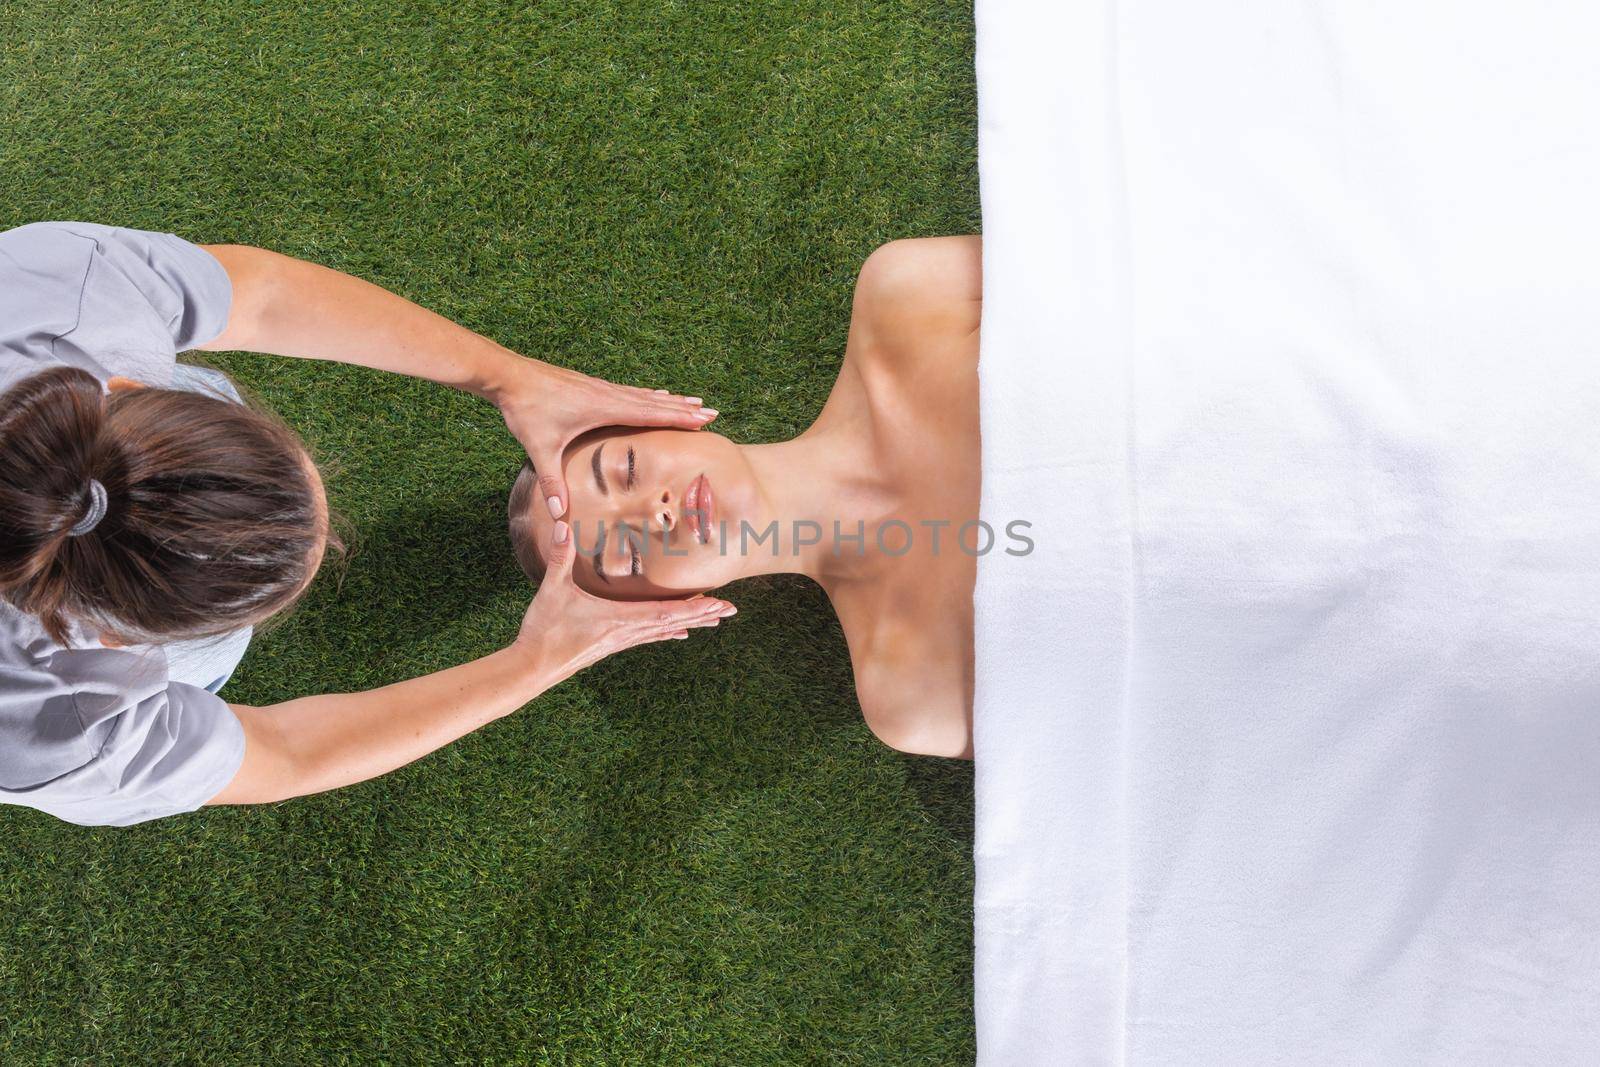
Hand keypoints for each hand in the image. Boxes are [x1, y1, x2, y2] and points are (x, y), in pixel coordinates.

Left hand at [497, 360, 716, 519]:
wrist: (508, 375)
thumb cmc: (526, 410)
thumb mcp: (540, 449)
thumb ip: (553, 482)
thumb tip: (560, 516)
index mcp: (603, 407)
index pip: (650, 414)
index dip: (679, 417)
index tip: (704, 418)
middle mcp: (608, 394)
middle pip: (655, 403)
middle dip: (684, 409)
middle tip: (712, 412)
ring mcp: (600, 387)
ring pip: (644, 395)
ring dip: (669, 400)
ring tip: (692, 402)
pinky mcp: (590, 385)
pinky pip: (628, 391)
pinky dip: (647, 395)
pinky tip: (652, 395)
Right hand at [512, 520, 736, 682]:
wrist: (532, 668)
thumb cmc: (543, 630)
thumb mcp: (551, 590)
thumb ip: (559, 557)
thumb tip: (562, 524)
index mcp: (619, 619)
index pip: (665, 612)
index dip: (694, 607)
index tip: (719, 603)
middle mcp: (627, 632)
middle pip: (673, 621)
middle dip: (703, 614)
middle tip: (731, 610)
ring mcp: (621, 640)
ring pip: (664, 629)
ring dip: (691, 621)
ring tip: (715, 618)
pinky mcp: (613, 644)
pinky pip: (649, 635)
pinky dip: (668, 630)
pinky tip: (680, 633)